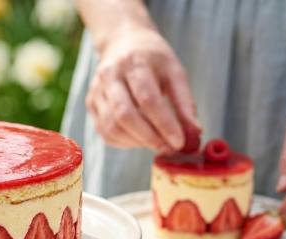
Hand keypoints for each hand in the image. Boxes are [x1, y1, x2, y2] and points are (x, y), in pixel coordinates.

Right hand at [85, 27, 199, 151]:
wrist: (122, 42)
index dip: (164, 124)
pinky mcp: (90, 103)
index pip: (148, 99)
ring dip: (136, 142)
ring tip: (156, 143)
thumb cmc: (153, 59)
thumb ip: (185, 102)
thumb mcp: (174, 71)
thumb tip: (195, 132)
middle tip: (167, 148)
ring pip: (112, 127)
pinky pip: (105, 132)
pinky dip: (124, 142)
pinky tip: (140, 139)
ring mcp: (96, 90)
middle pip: (124, 115)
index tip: (179, 142)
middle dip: (148, 137)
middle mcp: (110, 75)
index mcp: (134, 62)